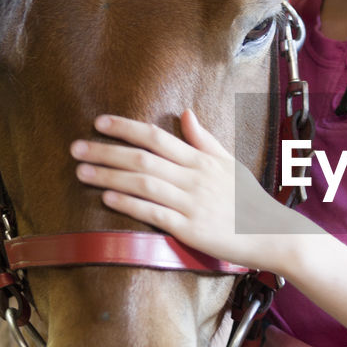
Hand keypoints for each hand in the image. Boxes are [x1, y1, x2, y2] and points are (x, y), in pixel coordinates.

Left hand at [70, 110, 302, 271]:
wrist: (269, 233)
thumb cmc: (248, 199)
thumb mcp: (229, 163)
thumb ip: (204, 140)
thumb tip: (185, 113)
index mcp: (201, 159)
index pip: (156, 137)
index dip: (126, 128)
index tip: (99, 123)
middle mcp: (194, 177)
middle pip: (143, 159)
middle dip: (106, 152)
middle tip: (76, 148)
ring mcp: (191, 203)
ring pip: (144, 184)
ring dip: (110, 177)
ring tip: (82, 172)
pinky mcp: (190, 229)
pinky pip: (154, 213)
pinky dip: (129, 204)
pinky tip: (108, 198)